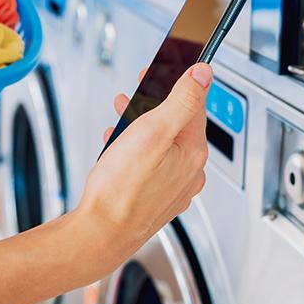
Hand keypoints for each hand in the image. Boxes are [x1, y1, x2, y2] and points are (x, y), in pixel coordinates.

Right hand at [72, 63, 212, 276]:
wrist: (101, 234)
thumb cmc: (121, 189)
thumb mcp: (152, 132)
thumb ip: (181, 100)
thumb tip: (203, 74)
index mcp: (193, 153)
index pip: (195, 105)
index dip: (177, 82)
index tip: (162, 69)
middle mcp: (189, 172)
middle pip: (177, 125)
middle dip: (154, 104)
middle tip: (134, 93)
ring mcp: (174, 188)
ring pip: (162, 145)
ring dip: (142, 126)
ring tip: (120, 117)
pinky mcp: (157, 198)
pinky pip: (153, 164)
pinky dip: (136, 149)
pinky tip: (118, 147)